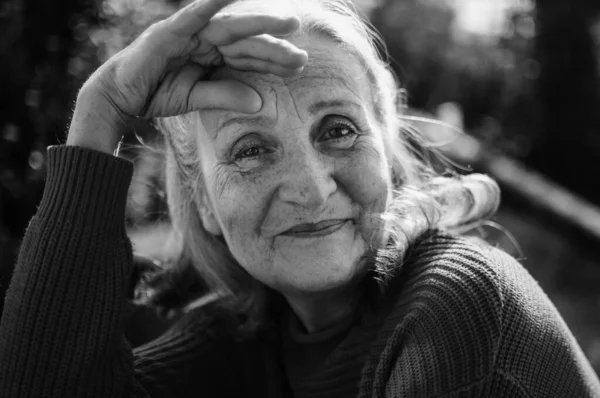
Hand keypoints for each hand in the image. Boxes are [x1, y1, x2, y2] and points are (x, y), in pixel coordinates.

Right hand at [67, 0, 307, 153]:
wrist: (121, 96)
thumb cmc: (158, 92)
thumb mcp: (197, 97)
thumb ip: (226, 96)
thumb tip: (259, 103)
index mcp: (213, 54)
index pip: (249, 56)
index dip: (274, 60)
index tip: (300, 65)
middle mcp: (205, 39)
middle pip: (247, 41)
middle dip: (275, 44)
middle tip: (303, 49)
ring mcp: (190, 32)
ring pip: (230, 27)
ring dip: (259, 23)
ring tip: (287, 23)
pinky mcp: (170, 32)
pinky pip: (194, 16)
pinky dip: (211, 4)